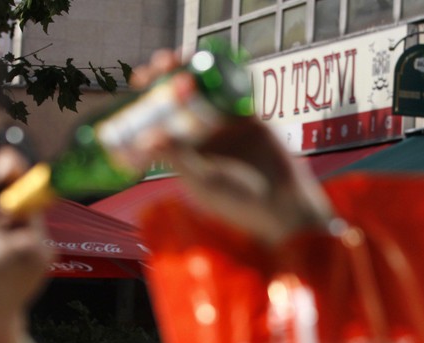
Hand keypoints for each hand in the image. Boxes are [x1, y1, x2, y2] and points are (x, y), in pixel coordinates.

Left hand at [129, 50, 334, 244]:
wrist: (283, 203)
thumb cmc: (239, 202)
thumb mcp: (205, 180)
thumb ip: (179, 158)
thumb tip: (145, 140)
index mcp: (183, 150)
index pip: (158, 119)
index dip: (146, 99)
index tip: (139, 84)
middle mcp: (200, 134)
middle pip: (178, 97)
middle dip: (166, 77)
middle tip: (160, 64)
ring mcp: (223, 123)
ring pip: (204, 88)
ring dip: (192, 70)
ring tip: (182, 59)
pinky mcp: (247, 115)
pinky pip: (234, 88)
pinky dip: (226, 72)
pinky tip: (216, 60)